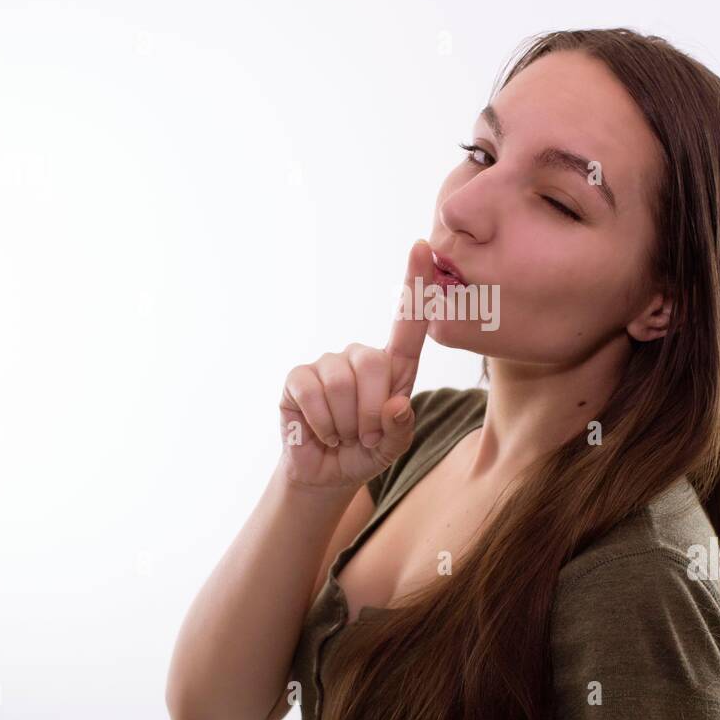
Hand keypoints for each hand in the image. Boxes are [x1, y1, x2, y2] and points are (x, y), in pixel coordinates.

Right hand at [277, 239, 434, 489]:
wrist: (326, 472)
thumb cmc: (366, 452)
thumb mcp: (393, 448)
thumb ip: (400, 429)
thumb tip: (395, 406)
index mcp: (394, 367)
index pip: (408, 322)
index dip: (416, 284)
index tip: (421, 247)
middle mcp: (361, 357)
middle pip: (373, 364)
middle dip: (371, 413)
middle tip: (365, 437)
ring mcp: (327, 363)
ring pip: (340, 383)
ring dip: (346, 423)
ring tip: (344, 435)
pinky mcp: (298, 377)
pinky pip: (312, 393)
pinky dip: (321, 424)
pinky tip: (322, 432)